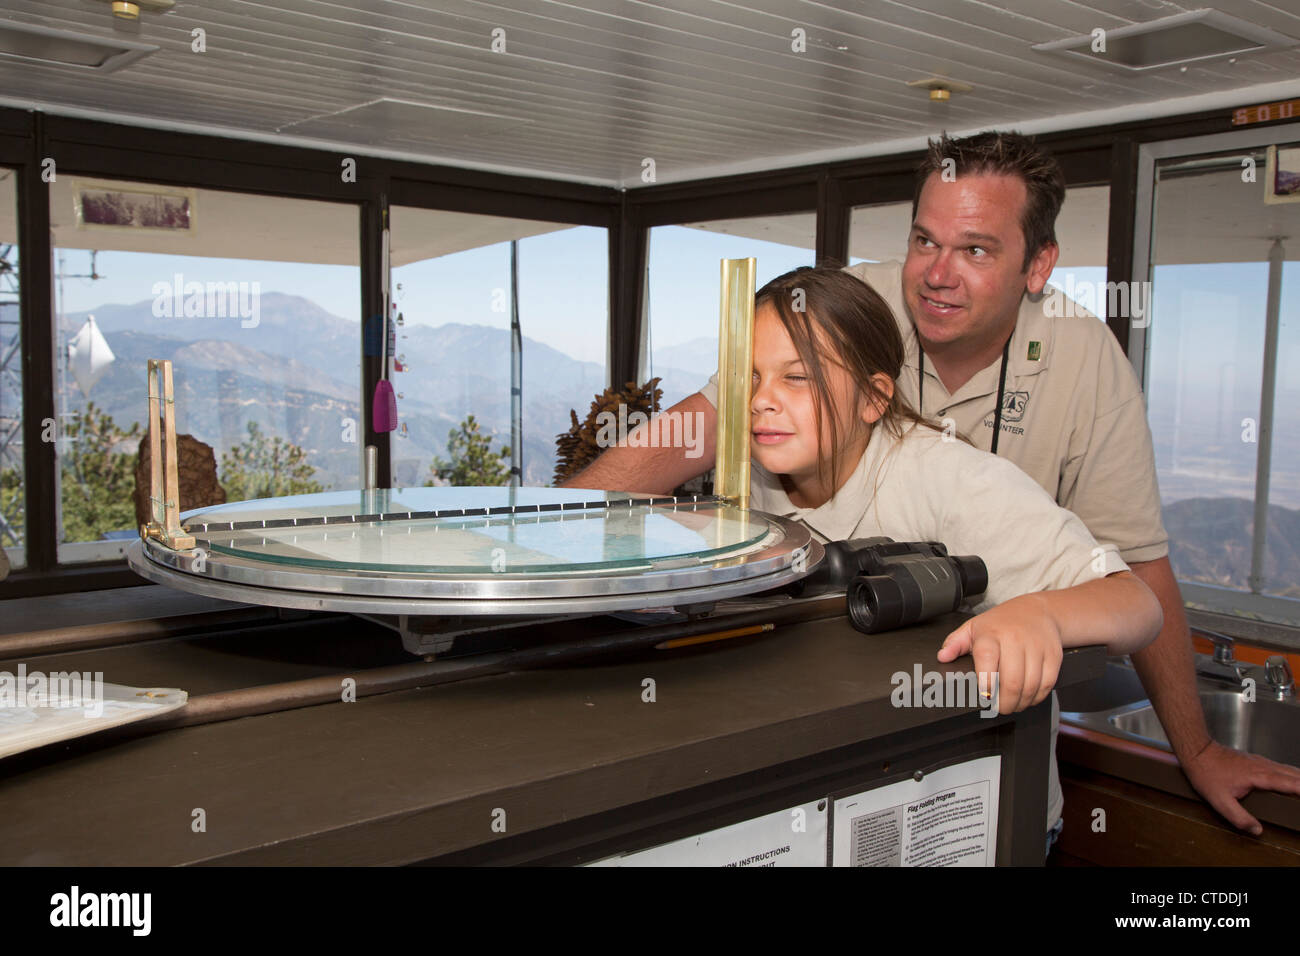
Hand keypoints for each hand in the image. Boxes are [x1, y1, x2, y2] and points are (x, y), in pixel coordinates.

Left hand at [937, 595, 1063, 714]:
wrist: (1037, 611)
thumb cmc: (1002, 622)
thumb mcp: (973, 628)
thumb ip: (955, 643)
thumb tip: (942, 656)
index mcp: (991, 634)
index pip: (988, 659)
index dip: (987, 681)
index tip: (985, 696)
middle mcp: (1015, 639)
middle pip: (1012, 680)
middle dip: (1005, 702)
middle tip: (1000, 708)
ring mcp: (1036, 647)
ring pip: (1030, 685)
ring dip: (1021, 703)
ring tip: (1014, 705)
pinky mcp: (1053, 655)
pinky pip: (1047, 683)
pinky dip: (1037, 697)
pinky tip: (1029, 698)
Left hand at [1180, 740, 1299, 835]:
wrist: (1196, 751)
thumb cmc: (1206, 774)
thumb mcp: (1220, 801)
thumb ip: (1239, 817)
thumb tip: (1257, 830)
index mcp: (1258, 776)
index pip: (1288, 783)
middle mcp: (1263, 766)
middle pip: (1293, 774)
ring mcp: (1259, 761)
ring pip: (1287, 769)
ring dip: (1299, 778)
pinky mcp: (1255, 760)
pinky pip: (1279, 767)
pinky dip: (1291, 774)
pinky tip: (1292, 779)